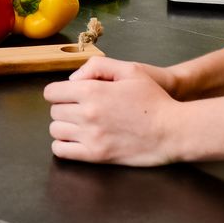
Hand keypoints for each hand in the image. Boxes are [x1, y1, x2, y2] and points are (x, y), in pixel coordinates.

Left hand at [43, 55, 185, 165]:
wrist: (172, 130)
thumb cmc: (154, 100)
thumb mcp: (131, 70)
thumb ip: (98, 67)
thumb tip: (72, 80)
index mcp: (91, 91)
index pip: (51, 92)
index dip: (59, 91)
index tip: (70, 94)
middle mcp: (86, 114)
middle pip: (54, 111)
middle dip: (64, 108)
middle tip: (80, 109)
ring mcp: (90, 136)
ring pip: (55, 131)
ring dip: (64, 126)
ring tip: (80, 125)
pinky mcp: (96, 156)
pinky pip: (62, 151)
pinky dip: (63, 146)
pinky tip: (76, 140)